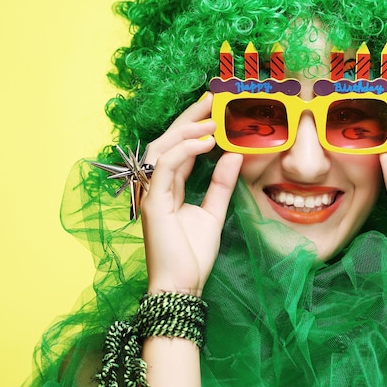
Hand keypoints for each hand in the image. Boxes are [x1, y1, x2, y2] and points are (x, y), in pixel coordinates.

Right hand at [140, 93, 242, 295]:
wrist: (182, 285)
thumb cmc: (193, 255)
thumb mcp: (213, 212)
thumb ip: (221, 184)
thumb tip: (234, 155)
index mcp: (169, 188)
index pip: (179, 149)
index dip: (194, 128)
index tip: (213, 109)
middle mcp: (156, 186)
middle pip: (167, 142)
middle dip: (188, 119)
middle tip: (210, 100)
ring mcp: (151, 193)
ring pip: (162, 149)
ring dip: (187, 131)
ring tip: (211, 120)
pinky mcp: (153, 202)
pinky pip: (165, 167)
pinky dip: (184, 150)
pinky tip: (206, 142)